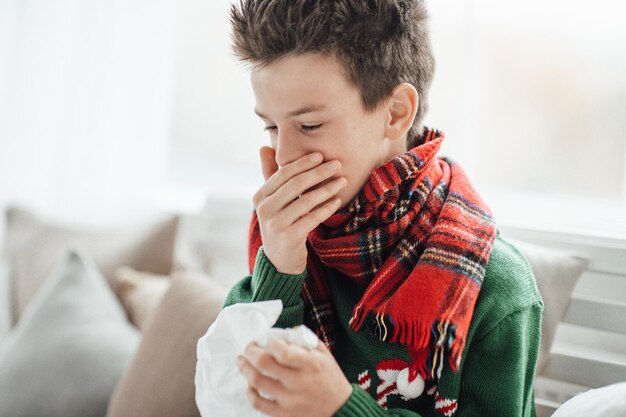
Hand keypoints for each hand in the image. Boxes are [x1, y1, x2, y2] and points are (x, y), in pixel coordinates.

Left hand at [237, 337, 352, 416]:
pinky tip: (250, 384)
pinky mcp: (284, 414)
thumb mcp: (324, 354)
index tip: (266, 339)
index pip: (283, 351)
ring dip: (245, 369)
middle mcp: (299, 382)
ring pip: (257, 383)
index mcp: (310, 364)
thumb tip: (282, 332)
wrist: (340, 408)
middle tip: (248, 347)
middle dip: (250, 352)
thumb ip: (304, 339)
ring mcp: (290, 400)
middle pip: (264, 364)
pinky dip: (250, 392)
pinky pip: (259, 404)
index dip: (270, 343)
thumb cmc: (330, 378)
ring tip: (242, 361)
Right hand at [253, 146, 346, 273]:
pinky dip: (326, 207)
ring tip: (342, 181)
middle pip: (295, 184)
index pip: (283, 174)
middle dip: (318, 172)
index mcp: (260, 196)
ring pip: (306, 200)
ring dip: (327, 188)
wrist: (279, 260)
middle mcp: (265, 209)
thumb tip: (264, 146)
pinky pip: (312, 218)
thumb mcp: (271, 200)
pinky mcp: (289, 237)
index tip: (320, 155)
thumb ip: (269, 174)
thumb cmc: (280, 222)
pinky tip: (337, 200)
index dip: (302, 163)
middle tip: (337, 164)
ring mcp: (276, 224)